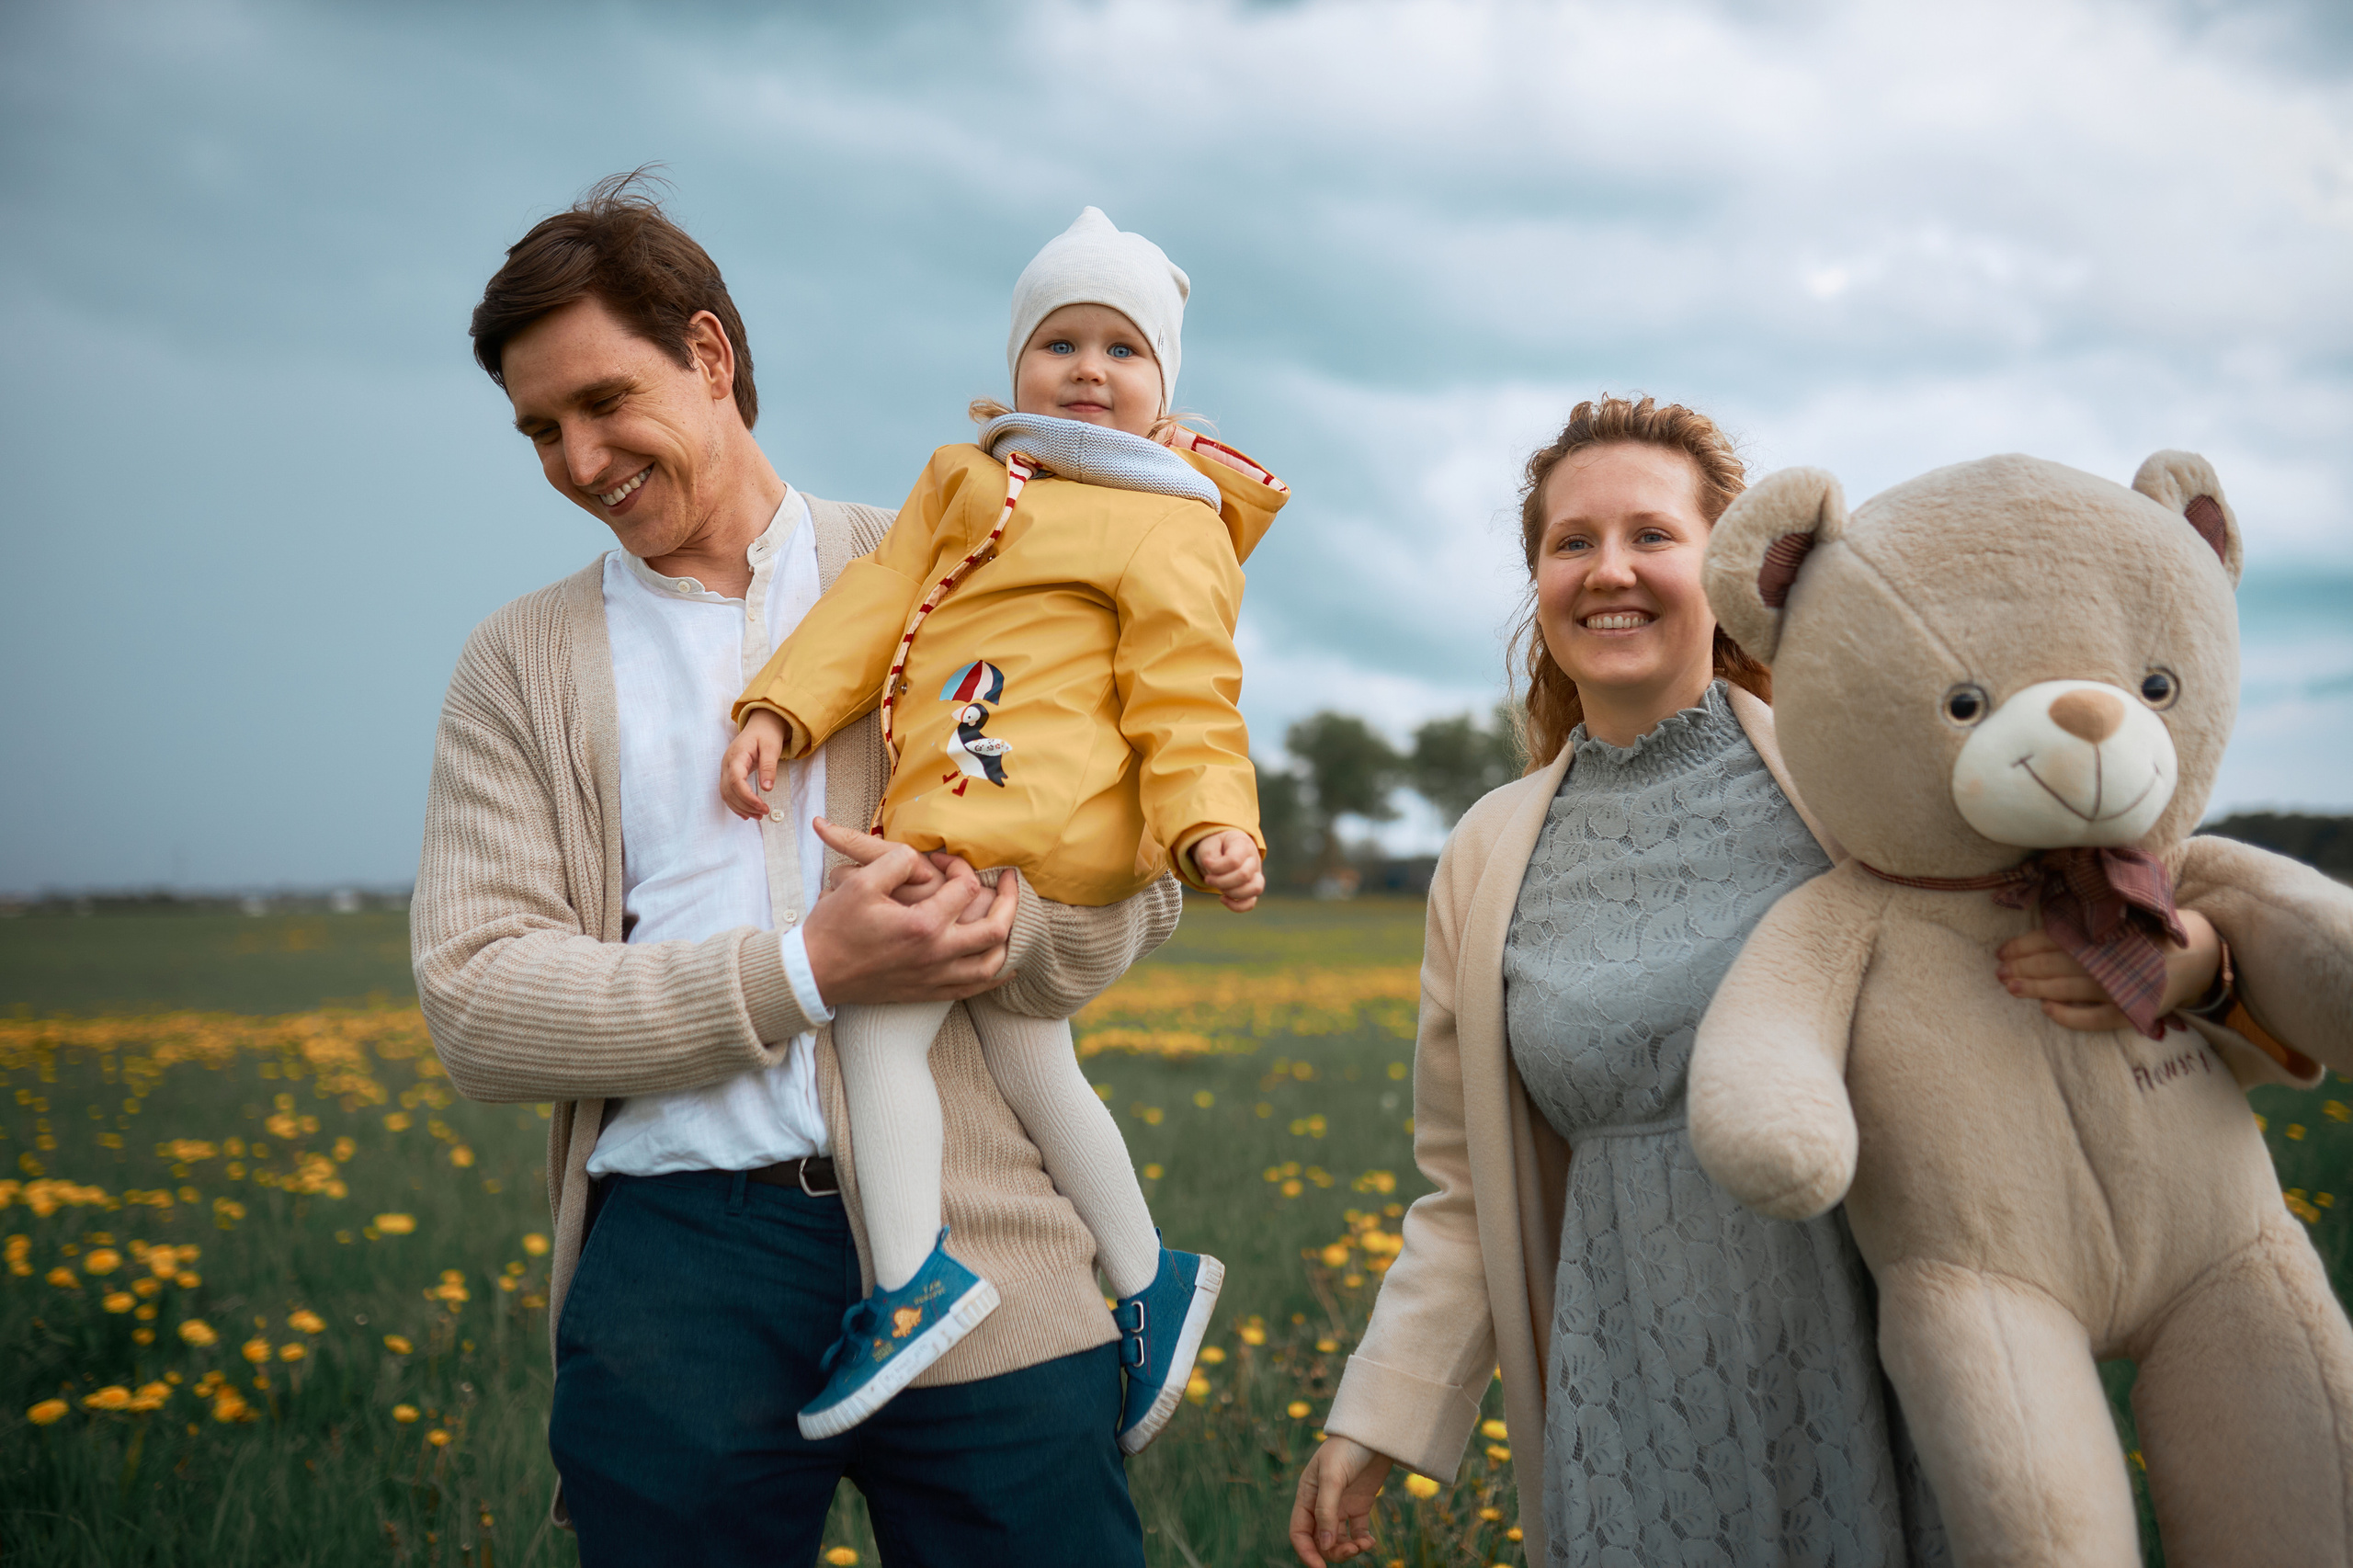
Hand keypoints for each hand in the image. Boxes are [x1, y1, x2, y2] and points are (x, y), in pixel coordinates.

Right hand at [720, 710, 788, 819]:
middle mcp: (727, 764)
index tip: (762, 806)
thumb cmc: (766, 734)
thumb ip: (768, 767)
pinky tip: (747, 814)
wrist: (759, 725)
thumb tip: (767, 788)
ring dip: (741, 808)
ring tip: (759, 815)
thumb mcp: (772, 747)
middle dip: (746, 805)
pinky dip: (736, 805)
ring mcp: (726, 769)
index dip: (747, 797)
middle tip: (764, 812)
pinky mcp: (729, 774)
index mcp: (737, 756)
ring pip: (726, 794)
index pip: (736, 781)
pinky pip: (728, 792)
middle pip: (729, 790)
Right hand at [800, 818, 1018, 1004]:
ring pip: (991, 965)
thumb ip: (896, 861)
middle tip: (1012, 882)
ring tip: (1010, 919)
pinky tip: (1002, 963)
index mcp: (922, 925)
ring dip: (1008, 940)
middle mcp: (937, 954)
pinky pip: (973, 988)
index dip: (959, 866)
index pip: (964, 888)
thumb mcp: (860, 882)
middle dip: (1010, 902)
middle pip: (995, 929)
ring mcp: (934, 978)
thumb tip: (922, 859)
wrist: (814, 974)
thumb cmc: (833, 927)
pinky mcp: (927, 993)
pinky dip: (994, 975)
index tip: (944, 860)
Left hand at [1191, 828, 1263, 912]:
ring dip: (1231, 893)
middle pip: (1244, 875)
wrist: (1220, 848)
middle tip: (1207, 879)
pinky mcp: (1252, 888)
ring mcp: (1256, 874)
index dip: (1217, 867)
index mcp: (1243, 844)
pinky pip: (1251, 903)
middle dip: (1221, 881)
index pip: (1234, 860)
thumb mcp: (1208, 845)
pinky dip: (1237, 906)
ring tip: (1216, 887)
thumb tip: (1213, 873)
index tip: (1205, 863)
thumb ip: (1210, 857)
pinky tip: (1222, 899)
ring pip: (1254, 889)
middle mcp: (1254, 859)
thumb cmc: (1215, 846)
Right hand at [1289, 1436, 1391, 1565]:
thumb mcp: (1332, 1477)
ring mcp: (1342, 1505)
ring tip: (1364, 1545)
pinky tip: (1371, 1542)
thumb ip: (1327, 1511)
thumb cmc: (1347, 1448)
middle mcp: (1321, 1504)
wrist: (1375, 1431)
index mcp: (1306, 1496)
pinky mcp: (1361, 1505)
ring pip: (1339, 1539)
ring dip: (1349, 1548)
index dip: (1306, 1552)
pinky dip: (1363, 1541)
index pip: (1299, 1532)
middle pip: (1320, 1540)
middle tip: (1352, 1549)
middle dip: (1334, 1551)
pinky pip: (1358, 1532)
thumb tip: (1325, 1545)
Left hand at [1997, 909, 2220, 1031]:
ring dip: (2036, 988)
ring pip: (2070, 988)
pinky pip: (2096, 1019)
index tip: (2002, 950)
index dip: (2026, 945)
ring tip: (2010, 987)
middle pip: (2058, 963)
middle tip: (1998, 972)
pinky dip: (2070, 1016)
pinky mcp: (2135, 1010)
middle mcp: (2115, 958)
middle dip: (2023, 968)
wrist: (2202, 954)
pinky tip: (2048, 1010)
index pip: (2059, 938)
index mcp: (2110, 932)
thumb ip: (2089, 924)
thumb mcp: (2123, 919)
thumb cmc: (2151, 933)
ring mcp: (2125, 986)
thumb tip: (2040, 933)